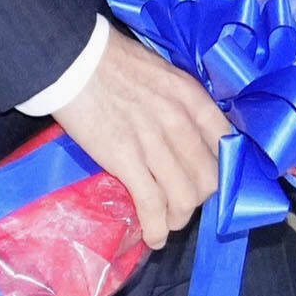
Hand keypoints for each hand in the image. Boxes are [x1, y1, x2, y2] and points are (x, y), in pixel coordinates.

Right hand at [55, 37, 231, 248]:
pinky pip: (151, 204)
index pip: (227, 145)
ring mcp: (154, 142)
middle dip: (200, 200)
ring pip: (185, 197)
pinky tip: (153, 237)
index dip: (223, 171)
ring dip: (179, 218)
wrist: (68, 58)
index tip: (212, 182)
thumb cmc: (108, 59)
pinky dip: (156, 228)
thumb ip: (178, 101)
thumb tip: (184, 129)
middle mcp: (180, 122)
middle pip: (209, 178)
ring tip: (167, 223)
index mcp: (191, 97)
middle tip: (184, 203)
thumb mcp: (159, 71)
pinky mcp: (125, 159)